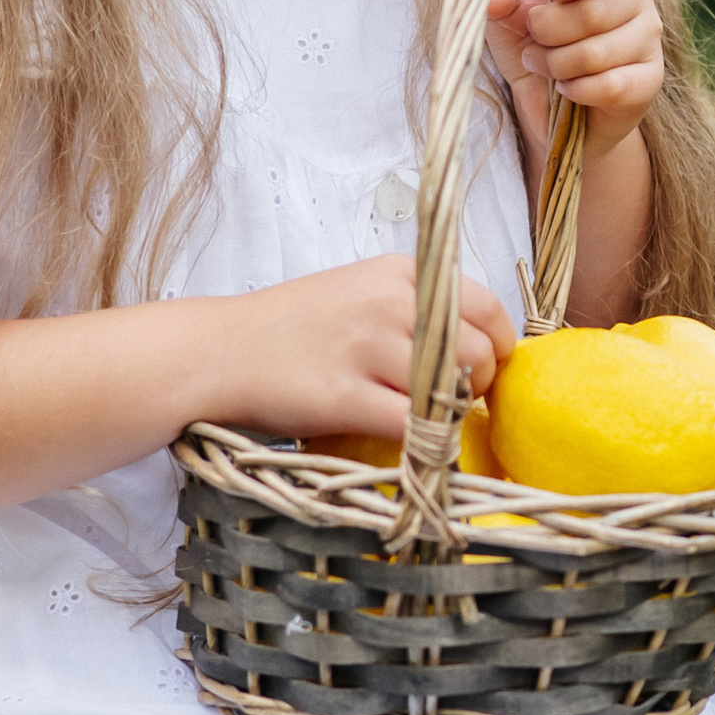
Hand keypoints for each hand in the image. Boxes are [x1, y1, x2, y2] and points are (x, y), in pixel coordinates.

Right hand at [202, 254, 518, 441]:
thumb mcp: (359, 293)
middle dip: (477, 386)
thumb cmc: (291, 329)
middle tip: (452, 403)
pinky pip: (414, 424)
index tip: (482, 370)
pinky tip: (408, 442)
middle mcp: (388, 301)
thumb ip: (416, 310)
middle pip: (479, 351)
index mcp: (398, 272)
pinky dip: (424, 441)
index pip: (486, 308)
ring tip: (427, 420)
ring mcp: (366, 347)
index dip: (496, 347)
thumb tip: (480, 348)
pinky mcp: (344, 395)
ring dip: (451, 414)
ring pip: (453, 388)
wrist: (218, 352)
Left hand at [486, 0, 665, 165]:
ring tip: (544, 66)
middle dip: (548, 32)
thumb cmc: (535, 45)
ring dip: (557, 65)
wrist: (551, 105)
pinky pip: (611, 86)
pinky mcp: (650, 79)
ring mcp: (649, 37)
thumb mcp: (509, 15)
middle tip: (534, 41)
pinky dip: (576, 90)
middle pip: (593, 10)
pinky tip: (567, 88)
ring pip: (597, 53)